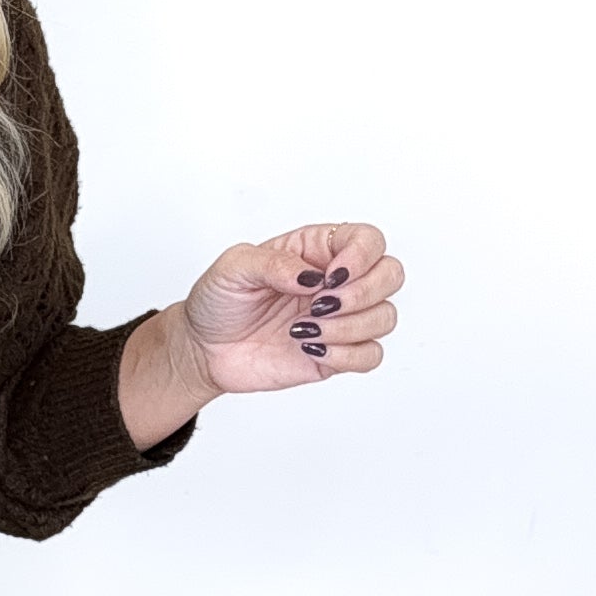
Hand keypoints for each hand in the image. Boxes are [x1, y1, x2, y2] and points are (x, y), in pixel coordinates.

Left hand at [171, 221, 404, 398]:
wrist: (204, 349)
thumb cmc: (218, 301)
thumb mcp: (233, 268)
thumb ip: (272, 262)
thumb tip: (310, 276)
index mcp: (317, 250)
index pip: (368, 240)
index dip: (361, 256)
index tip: (329, 277)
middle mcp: (336, 282)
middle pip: (391, 274)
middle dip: (362, 293)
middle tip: (319, 305)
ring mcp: (340, 318)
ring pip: (385, 317)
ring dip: (349, 327)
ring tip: (303, 330)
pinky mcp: (336, 353)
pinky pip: (371, 355)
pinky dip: (348, 355)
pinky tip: (311, 350)